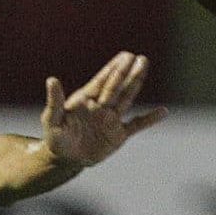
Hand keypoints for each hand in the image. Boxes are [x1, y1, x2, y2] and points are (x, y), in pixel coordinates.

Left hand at [41, 51, 165, 167]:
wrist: (65, 158)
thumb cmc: (56, 137)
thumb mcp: (52, 120)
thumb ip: (55, 101)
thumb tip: (51, 80)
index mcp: (86, 100)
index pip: (102, 81)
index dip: (113, 69)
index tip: (125, 56)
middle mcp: (101, 106)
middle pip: (117, 87)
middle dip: (127, 73)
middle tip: (140, 58)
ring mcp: (111, 119)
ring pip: (127, 99)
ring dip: (136, 84)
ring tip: (145, 68)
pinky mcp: (118, 135)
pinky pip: (137, 125)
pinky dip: (150, 119)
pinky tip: (163, 112)